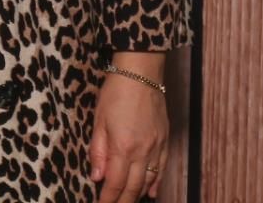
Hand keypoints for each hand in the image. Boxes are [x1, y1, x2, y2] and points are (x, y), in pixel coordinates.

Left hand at [88, 66, 169, 200]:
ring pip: (149, 181)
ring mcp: (157, 146)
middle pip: (133, 187)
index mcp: (123, 147)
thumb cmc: (115, 92)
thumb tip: (97, 177)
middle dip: (123, 201)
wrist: (141, 72)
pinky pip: (162, 168)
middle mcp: (142, 151)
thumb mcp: (98, 120)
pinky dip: (156, 182)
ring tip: (128, 201)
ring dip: (138, 195)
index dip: (108, 199)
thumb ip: (98, 151)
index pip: (115, 184)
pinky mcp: (165, 139)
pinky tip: (151, 192)